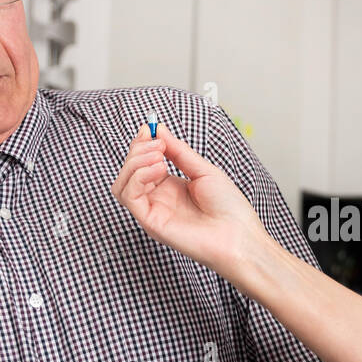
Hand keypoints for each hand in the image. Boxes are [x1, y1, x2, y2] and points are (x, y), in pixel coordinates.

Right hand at [110, 122, 270, 278]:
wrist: (239, 234)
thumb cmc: (229, 208)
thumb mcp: (203, 170)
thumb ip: (179, 151)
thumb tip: (158, 130)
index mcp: (170, 186)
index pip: (142, 162)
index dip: (142, 143)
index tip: (150, 127)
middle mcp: (158, 198)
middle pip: (129, 171)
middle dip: (138, 150)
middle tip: (158, 143)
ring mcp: (153, 211)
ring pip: (122, 184)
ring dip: (135, 163)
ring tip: (159, 157)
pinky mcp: (151, 222)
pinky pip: (129, 197)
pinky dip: (138, 177)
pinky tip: (159, 170)